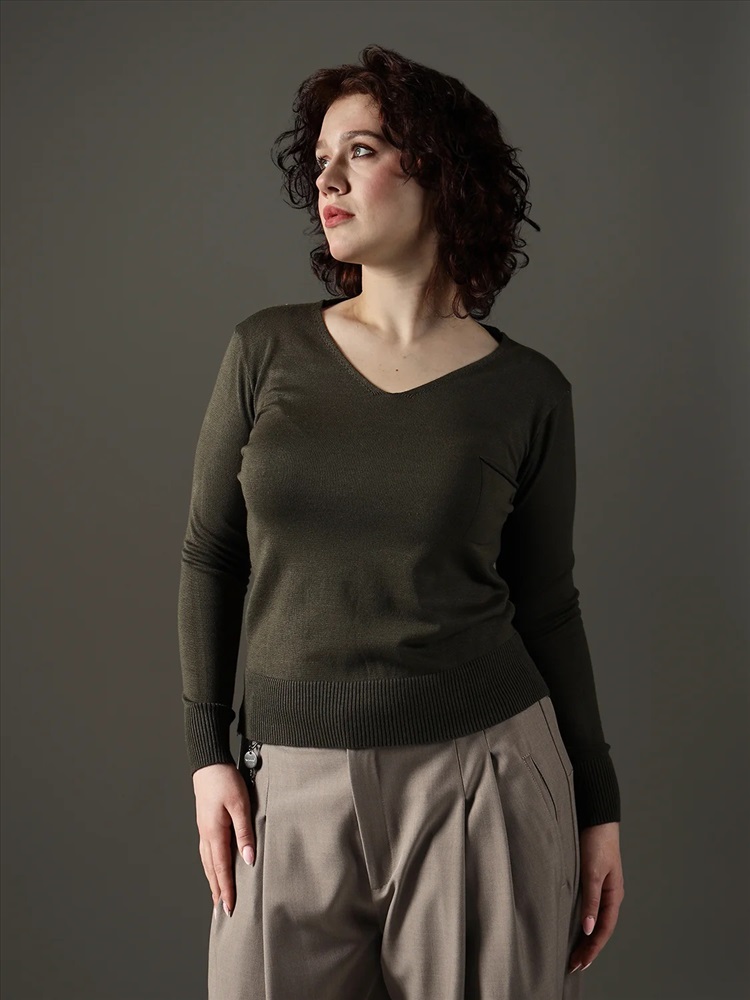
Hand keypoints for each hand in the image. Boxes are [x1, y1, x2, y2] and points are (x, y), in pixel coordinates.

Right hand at [192, 763, 256, 917]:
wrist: (208, 764)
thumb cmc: (225, 781)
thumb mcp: (240, 805)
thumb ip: (244, 832)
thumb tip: (248, 859)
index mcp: (214, 834)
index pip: (222, 869)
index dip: (227, 890)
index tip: (230, 909)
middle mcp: (206, 836)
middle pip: (212, 870)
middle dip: (218, 891)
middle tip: (224, 912)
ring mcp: (203, 830)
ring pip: (208, 862)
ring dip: (213, 881)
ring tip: (218, 896)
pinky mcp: (205, 824)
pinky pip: (207, 852)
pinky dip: (211, 866)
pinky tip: (214, 868)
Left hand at [568, 821, 624, 972]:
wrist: (596, 816)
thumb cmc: (596, 841)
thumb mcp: (592, 872)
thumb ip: (591, 900)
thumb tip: (588, 929)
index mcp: (614, 895)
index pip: (603, 930)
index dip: (592, 949)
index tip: (579, 964)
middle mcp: (610, 894)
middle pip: (600, 928)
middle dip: (589, 948)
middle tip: (574, 965)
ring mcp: (603, 887)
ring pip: (595, 919)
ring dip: (586, 937)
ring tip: (574, 952)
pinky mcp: (593, 879)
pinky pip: (590, 907)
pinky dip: (583, 921)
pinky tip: (575, 925)